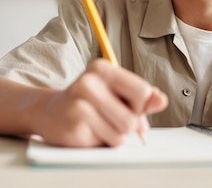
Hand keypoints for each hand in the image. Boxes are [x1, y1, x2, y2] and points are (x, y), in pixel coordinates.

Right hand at [30, 59, 167, 146]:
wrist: (50, 113)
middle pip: (134, 116)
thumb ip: (141, 97)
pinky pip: (107, 141)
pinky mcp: (74, 124)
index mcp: (103, 68)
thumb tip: (161, 100)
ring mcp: (79, 103)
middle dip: (129, 124)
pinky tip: (89, 131)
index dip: (141, 106)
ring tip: (100, 125)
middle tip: (112, 118)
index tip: (129, 106)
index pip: (143, 91)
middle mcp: (89, 82)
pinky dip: (103, 141)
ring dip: (116, 135)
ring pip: (122, 132)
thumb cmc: (88, 102)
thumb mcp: (116, 93)